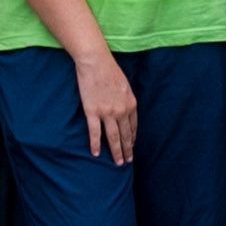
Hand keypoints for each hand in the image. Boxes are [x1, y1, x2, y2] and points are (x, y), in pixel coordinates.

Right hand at [72, 51, 140, 168]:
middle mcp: (121, 111)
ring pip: (113, 137)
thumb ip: (126, 99)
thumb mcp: (125, 85)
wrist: (96, 62)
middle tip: (128, 161)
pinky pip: (95, 132)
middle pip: (125, 135)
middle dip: (127, 150)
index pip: (133, 126)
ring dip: (116, 152)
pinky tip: (96, 153)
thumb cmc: (110, 70)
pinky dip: (96, 144)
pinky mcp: (92, 112)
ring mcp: (107, 113)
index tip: (132, 146)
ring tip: (118, 163)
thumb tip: (124, 109)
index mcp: (131, 104)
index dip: (132, 138)